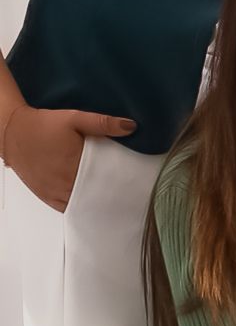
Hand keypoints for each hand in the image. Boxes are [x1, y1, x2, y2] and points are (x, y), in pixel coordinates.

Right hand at [1, 107, 136, 211]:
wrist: (12, 132)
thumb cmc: (43, 125)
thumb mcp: (74, 118)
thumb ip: (102, 123)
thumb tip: (131, 126)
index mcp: (74, 165)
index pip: (105, 181)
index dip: (121, 184)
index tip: (134, 184)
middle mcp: (64, 183)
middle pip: (95, 195)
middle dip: (111, 194)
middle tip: (127, 191)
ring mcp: (54, 192)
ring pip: (81, 204)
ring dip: (95, 201)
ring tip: (112, 197)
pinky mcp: (46, 195)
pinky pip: (66, 207)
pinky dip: (79, 205)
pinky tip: (90, 201)